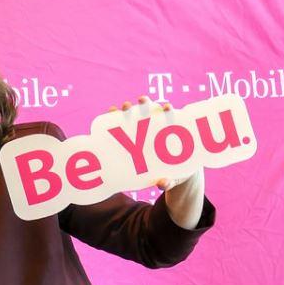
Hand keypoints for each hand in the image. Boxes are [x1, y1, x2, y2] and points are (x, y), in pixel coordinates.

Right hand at [109, 96, 205, 229]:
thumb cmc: (173, 173)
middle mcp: (154, 128)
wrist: (161, 173)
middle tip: (141, 101)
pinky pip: (121, 125)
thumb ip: (169, 181)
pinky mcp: (128, 136)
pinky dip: (115, 117)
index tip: (167, 107)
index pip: (169, 118)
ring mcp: (140, 131)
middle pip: (150, 111)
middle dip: (145, 103)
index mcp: (169, 134)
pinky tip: (110, 114)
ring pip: (134, 115)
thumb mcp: (173, 178)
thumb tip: (161, 184)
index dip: (168, 110)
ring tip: (121, 107)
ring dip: (128, 108)